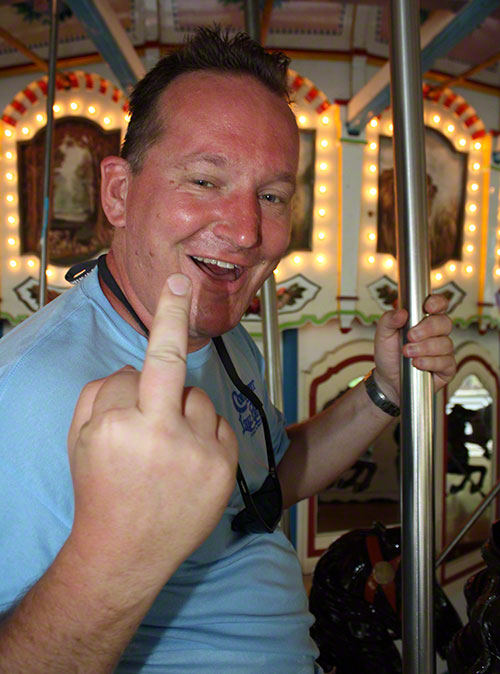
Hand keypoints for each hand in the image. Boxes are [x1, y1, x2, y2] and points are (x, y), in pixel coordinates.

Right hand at [67, 273, 237, 590]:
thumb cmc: (98, 488)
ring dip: (182, 409)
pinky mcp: (225, 467)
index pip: (142, 365)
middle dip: (172, 334)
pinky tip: (187, 456)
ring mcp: (201, 453)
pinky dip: (203, 430)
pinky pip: (217, 423)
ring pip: (197, 399)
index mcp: (123, 426)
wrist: (125, 553)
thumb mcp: (80, 438)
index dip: (166, 317)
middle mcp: (166, 436)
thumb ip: (103, 393)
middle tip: (178, 294)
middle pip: (173, 371)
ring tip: (167, 445)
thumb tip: (134, 369)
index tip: (179, 283)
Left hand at [373, 293, 455, 402]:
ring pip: (445, 343)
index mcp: (424, 320)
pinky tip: (417, 363)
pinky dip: (430, 362)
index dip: (437, 303)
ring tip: (407, 353)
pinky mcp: (446, 368)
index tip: (428, 307)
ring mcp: (443, 351)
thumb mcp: (382, 335)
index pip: (439, 305)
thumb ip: (389, 320)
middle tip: (410, 336)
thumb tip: (401, 312)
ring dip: (425, 348)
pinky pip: (446, 362)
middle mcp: (437, 333)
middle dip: (427, 329)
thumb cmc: (389, 354)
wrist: (387, 379)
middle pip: (444, 323)